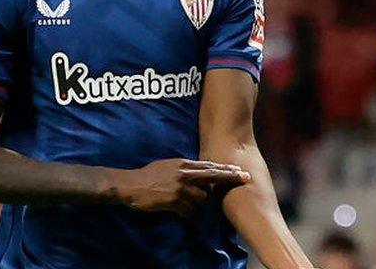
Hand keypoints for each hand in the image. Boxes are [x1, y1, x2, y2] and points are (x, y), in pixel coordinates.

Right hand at [115, 159, 250, 215]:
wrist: (131, 185)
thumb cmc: (148, 175)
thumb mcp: (168, 165)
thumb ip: (184, 168)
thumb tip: (197, 172)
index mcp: (182, 164)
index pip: (209, 166)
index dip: (225, 169)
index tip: (239, 170)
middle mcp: (184, 174)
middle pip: (213, 176)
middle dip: (230, 177)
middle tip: (245, 178)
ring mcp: (180, 188)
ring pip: (201, 198)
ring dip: (197, 203)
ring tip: (184, 202)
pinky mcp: (174, 201)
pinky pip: (188, 210)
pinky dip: (185, 212)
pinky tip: (177, 210)